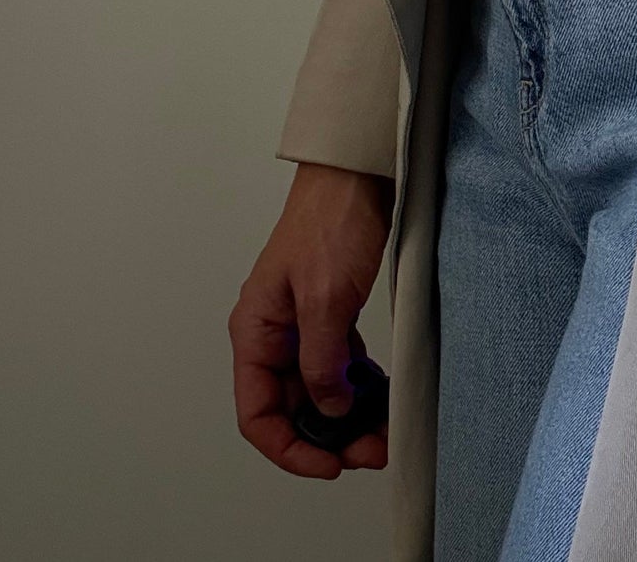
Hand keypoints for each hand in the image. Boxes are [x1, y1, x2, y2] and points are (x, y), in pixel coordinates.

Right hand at [229, 162, 393, 478]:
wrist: (357, 173)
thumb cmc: (332, 220)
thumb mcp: (326, 298)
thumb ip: (321, 361)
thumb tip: (327, 410)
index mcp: (256, 330)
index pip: (257, 413)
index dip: (290, 448)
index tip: (329, 464)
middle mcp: (274, 332)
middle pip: (290, 405)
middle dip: (327, 436)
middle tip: (369, 449)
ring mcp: (302, 323)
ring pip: (318, 387)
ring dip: (347, 415)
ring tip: (381, 430)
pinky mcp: (330, 311)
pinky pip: (338, 364)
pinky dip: (358, 385)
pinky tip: (380, 395)